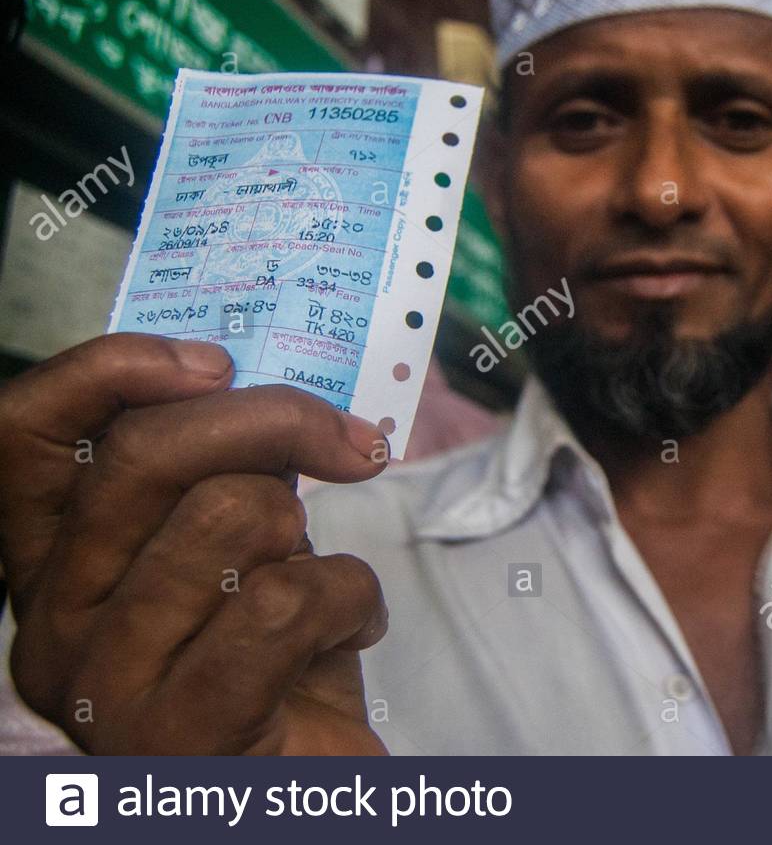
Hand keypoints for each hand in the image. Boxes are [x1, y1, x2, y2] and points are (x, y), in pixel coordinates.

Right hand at [0, 334, 390, 753]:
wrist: (301, 792)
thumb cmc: (271, 667)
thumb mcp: (231, 556)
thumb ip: (216, 479)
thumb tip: (260, 392)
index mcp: (49, 569)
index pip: (21, 437)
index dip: (107, 371)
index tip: (214, 363)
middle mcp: (52, 626)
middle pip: (146, 456)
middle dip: (276, 421)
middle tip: (350, 444)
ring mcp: (106, 686)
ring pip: (231, 516)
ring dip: (314, 536)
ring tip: (321, 585)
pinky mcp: (183, 732)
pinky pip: (288, 599)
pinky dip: (354, 597)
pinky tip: (355, 628)